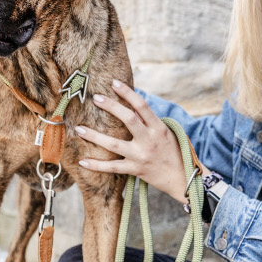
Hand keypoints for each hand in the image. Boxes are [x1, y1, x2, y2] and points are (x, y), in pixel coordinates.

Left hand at [75, 79, 190, 202]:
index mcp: (158, 128)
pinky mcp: (135, 170)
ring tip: (78, 128)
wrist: (182, 178)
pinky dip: (97, 165)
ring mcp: (141, 156)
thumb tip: (131, 106)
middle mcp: (149, 140)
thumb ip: (149, 121)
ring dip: (94, 136)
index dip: (127, 93)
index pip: (142, 106)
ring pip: (114, 144)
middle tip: (95, 97)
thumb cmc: (174, 152)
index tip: (113, 83)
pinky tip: (82, 161)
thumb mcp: (166, 132)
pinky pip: (112, 168)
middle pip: (128, 119)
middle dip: (111, 106)